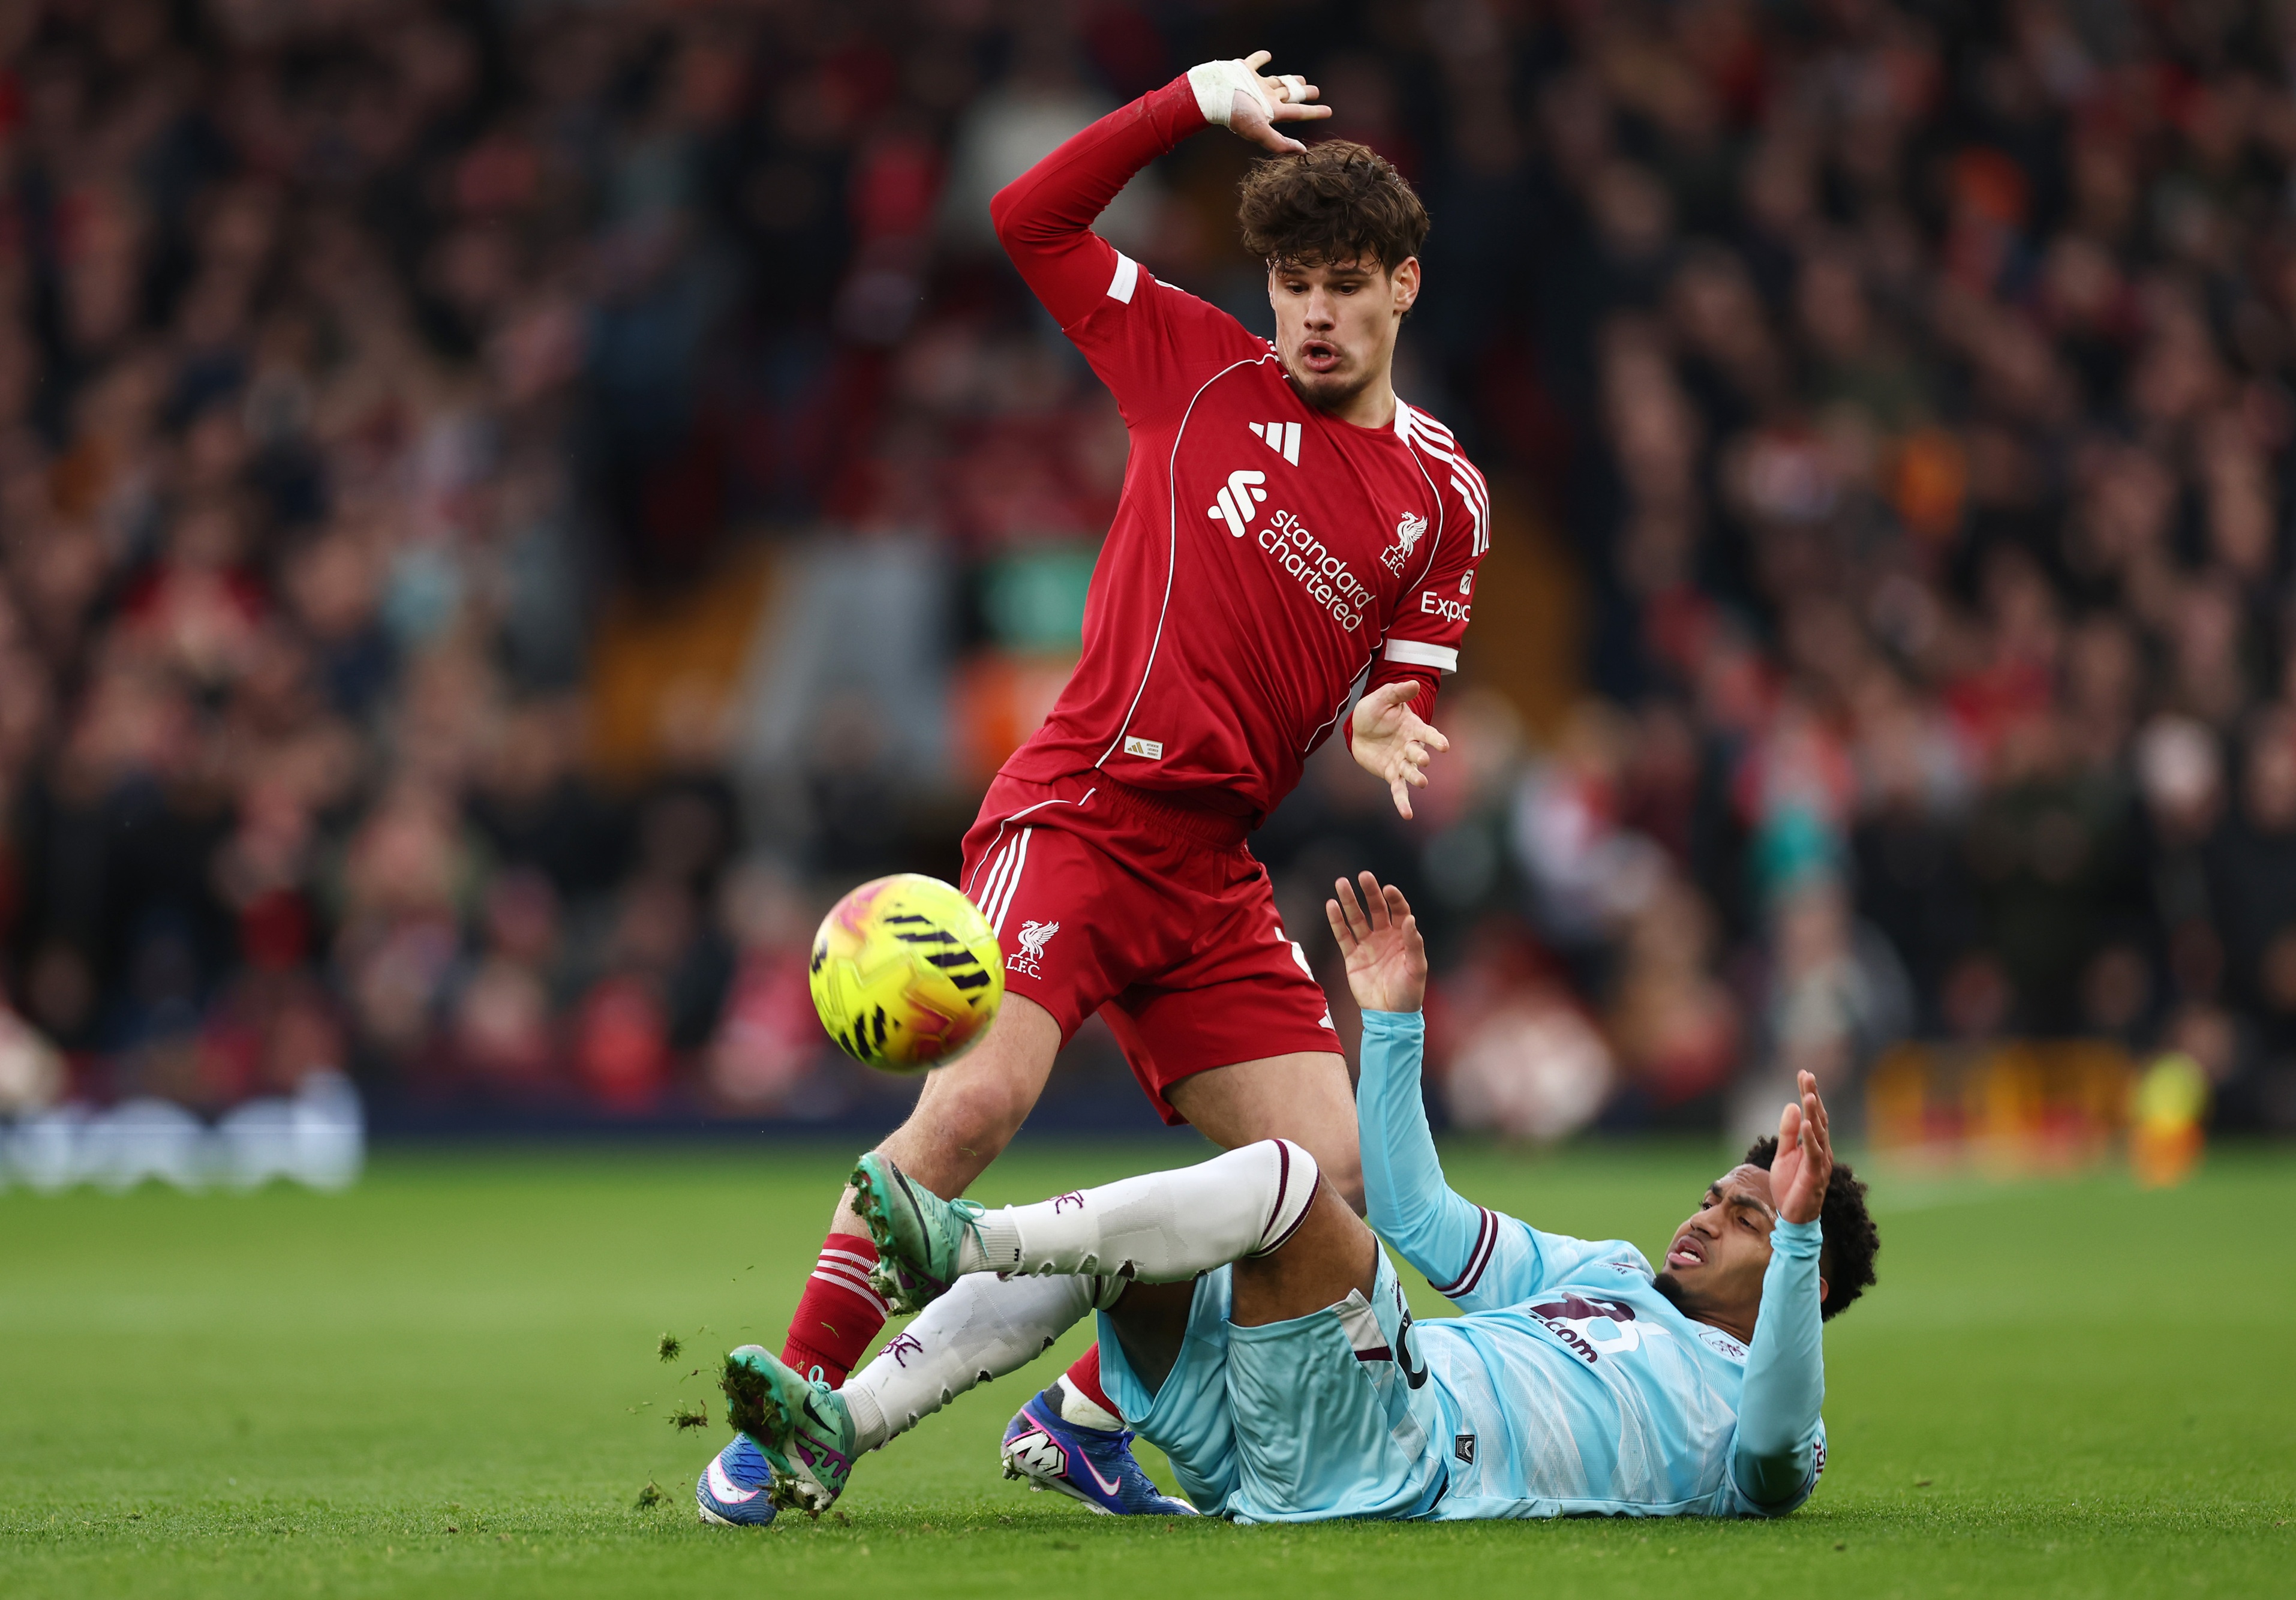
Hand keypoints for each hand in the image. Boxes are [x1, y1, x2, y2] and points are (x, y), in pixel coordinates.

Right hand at [1224, 50, 1332, 153]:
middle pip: (1290, 96)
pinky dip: (1261, 58)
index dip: (1314, 112)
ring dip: (1288, 80)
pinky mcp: (1243, 71)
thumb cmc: (1236, 114)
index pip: (1298, 113)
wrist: (1212, 95)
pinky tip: (1267, 55)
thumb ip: (1280, 143)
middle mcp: (1265, 99)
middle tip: (1315, 90)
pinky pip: (1255, 62)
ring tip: (1299, 78)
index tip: (1329, 111)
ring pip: (1277, 81)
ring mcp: (1255, 84)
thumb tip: (1303, 152)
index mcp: (1271, 112)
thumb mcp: (1260, 131)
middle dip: (1302, 93)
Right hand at [1325, 872, 1426, 1014]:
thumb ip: (1413, 943)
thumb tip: (1409, 919)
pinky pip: (1343, 935)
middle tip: (1363, 876)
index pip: (1398, 911)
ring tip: (1341, 883)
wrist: (1390, 1015)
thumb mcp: (1417, 968)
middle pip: (1376, 908)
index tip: (1387, 889)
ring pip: (1357, 918)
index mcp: (1403, 937)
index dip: (1394, 899)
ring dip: (1349, 901)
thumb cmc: (1409, 992)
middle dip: (1369, 892)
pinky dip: (1337, 921)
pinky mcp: (1352, 957)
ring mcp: (1367, 945)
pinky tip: (1331, 906)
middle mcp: (1384, 937)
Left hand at [1350, 679, 1449, 819]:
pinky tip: (1407, 814)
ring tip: (1422, 782)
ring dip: (1416, 777)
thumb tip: (1413, 683)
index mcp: (1412, 728)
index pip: (1427, 733)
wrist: (1359, 728)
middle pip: (1418, 753)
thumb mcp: (1382, 698)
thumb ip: (1397, 692)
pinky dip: (1402, 802)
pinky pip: (1398, 789)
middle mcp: (1410, 746)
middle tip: (1422, 760)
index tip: (1444, 746)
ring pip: (1410, 772)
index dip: (1435, 739)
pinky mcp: (1391, 774)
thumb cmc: (1375, 711)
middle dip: (1420, 756)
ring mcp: (1401, 762)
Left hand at [1770, 1070, 1832, 1226]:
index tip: (1804, 1073)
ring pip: (1819, 1134)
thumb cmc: (1790, 1187)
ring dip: (1814, 1114)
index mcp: (1814, 1145)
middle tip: (1807, 1075)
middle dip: (1813, 1096)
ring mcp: (1821, 1163)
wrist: (1792, 1218)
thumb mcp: (1783, 1155)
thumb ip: (1788, 1133)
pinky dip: (1811, 1139)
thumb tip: (1792, 1105)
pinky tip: (1808, 1124)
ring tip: (1808, 1094)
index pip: (1813, 1115)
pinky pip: (1815, 1155)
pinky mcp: (1815, 1176)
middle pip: (1819, 1118)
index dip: (1809, 1094)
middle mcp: (1822, 1151)